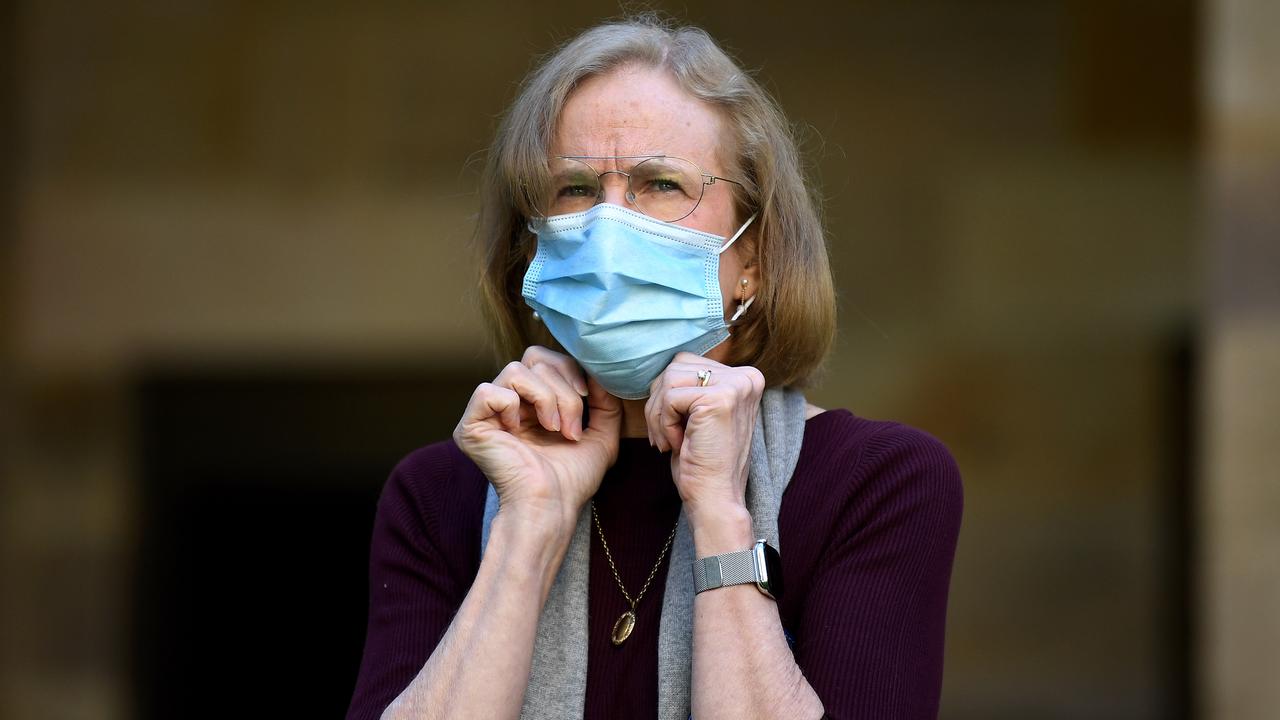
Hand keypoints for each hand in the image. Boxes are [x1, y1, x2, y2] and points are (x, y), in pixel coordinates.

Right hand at [453, 346, 621, 537]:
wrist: (552, 506)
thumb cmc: (573, 478)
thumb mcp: (602, 434)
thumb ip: (605, 401)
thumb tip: (599, 372)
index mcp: (532, 402)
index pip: (544, 359)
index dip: (569, 369)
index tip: (588, 397)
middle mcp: (508, 403)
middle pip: (534, 359)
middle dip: (563, 390)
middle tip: (570, 426)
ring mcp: (486, 414)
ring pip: (515, 371)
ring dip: (546, 399)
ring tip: (554, 430)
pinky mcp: (470, 427)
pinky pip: (489, 391)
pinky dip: (512, 407)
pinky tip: (519, 432)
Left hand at [644, 352, 764, 525]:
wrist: (715, 498)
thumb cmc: (702, 461)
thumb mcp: (699, 414)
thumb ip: (692, 385)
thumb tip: (659, 366)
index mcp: (745, 378)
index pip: (686, 363)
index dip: (668, 396)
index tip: (677, 429)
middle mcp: (747, 377)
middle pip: (675, 366)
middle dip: (659, 404)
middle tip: (667, 438)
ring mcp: (736, 386)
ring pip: (669, 379)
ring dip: (658, 415)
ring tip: (670, 441)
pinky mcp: (720, 399)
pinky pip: (669, 397)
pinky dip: (663, 424)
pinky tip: (678, 444)